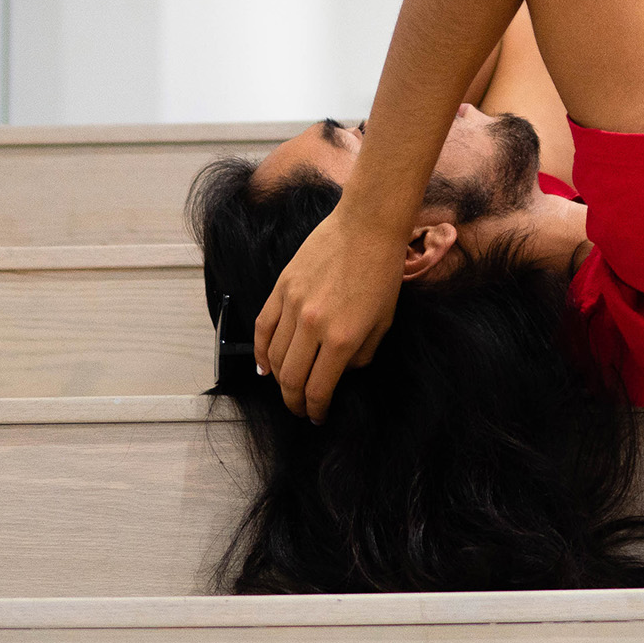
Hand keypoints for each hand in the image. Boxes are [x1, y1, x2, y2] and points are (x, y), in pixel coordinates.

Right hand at [253, 206, 405, 421]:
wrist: (366, 226)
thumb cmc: (381, 273)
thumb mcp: (383, 323)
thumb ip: (361, 356)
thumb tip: (340, 373)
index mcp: (342, 338)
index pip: (318, 389)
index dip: (316, 409)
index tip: (318, 415)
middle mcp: (313, 325)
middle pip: (290, 379)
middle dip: (294, 402)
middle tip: (300, 409)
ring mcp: (293, 304)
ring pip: (273, 356)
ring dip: (278, 379)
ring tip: (286, 387)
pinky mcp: (282, 287)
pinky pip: (263, 327)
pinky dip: (260, 351)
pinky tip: (264, 365)